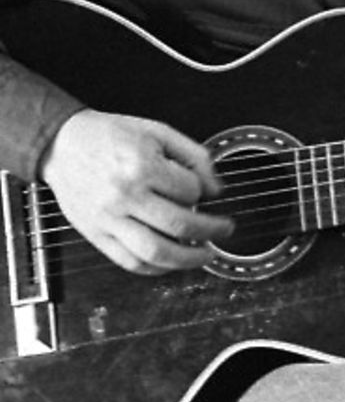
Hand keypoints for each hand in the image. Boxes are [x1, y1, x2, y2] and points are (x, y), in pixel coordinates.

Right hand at [41, 109, 232, 274]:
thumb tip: (216, 189)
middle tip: (225, 230)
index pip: (190, 190)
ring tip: (206, 254)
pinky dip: (155, 269)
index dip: (203, 190)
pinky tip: (171, 263)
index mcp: (141, 167)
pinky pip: (129, 262)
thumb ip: (195, 156)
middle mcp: (125, 196)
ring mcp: (108, 219)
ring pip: (156, 252)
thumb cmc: (110, 137)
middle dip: (211, 231)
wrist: (63, 145)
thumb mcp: (158, 132)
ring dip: (189, 259)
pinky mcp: (95, 234)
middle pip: (180, 225)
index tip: (203, 190)